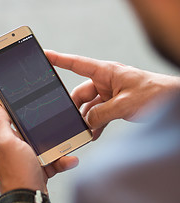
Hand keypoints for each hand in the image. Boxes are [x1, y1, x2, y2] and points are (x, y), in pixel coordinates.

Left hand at [0, 104, 78, 193]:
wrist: (30, 199)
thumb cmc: (17, 172)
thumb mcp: (7, 144)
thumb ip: (0, 125)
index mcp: (3, 141)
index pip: (6, 119)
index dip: (15, 110)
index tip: (28, 102)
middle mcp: (13, 149)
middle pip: (29, 131)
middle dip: (42, 129)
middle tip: (53, 122)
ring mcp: (27, 158)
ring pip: (43, 145)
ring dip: (57, 146)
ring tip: (67, 145)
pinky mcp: (39, 167)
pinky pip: (52, 159)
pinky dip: (61, 160)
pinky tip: (70, 160)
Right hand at [45, 50, 179, 139]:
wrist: (171, 101)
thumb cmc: (155, 93)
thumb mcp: (125, 104)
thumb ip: (102, 113)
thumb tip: (86, 123)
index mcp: (106, 72)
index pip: (77, 64)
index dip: (59, 60)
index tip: (45, 57)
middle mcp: (105, 82)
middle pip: (80, 94)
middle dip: (74, 108)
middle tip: (69, 121)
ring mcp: (109, 95)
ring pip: (89, 107)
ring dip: (86, 120)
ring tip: (82, 132)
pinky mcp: (114, 106)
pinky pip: (99, 115)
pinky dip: (95, 125)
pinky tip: (93, 134)